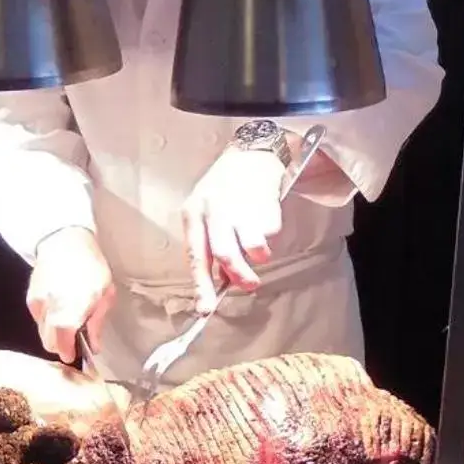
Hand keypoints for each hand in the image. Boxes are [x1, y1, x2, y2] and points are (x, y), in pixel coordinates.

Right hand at [28, 227, 115, 363]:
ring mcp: (38, 304)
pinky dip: (47, 318)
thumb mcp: (105, 294)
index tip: (75, 355)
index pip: (62, 345)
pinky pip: (38, 318)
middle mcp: (50, 311)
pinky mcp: (30, 298)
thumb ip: (97, 323)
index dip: (68, 353)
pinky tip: (59, 306)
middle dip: (60, 344)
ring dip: (53, 331)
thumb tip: (94, 346)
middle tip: (74, 337)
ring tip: (68, 317)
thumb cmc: (91, 266)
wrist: (65, 241)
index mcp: (71, 311)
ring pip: (42, 331)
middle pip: (48, 343)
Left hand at [182, 146, 286, 312]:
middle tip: (249, 284)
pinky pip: (269, 233)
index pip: (196, 256)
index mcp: (193, 213)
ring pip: (252, 248)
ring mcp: (240, 207)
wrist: (251, 156)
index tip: (205, 308)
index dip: (201, 285)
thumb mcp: (207, 213)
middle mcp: (214, 210)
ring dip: (259, 256)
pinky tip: (265, 218)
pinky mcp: (264, 203)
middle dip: (239, 276)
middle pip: (225, 255)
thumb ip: (212, 245)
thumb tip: (223, 280)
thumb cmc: (225, 190)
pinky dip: (270, 235)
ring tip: (260, 248)